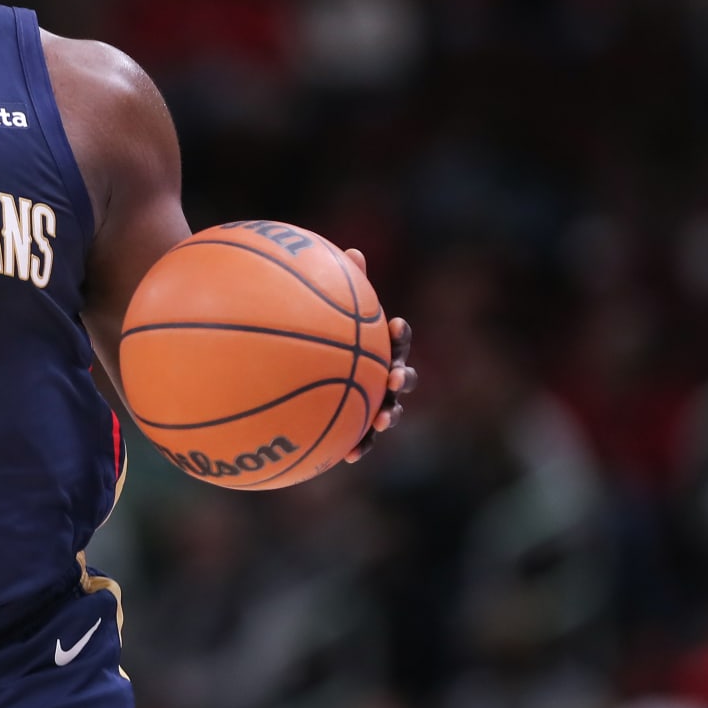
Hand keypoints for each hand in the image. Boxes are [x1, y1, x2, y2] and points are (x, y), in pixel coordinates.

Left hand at [342, 248, 414, 463]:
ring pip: (388, 412)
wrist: (305, 378)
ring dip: (388, 416)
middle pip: (402, 377)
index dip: (399, 333)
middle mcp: (382, 376)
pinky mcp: (357, 427)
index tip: (394, 324)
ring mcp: (373, 403)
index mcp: (378, 348)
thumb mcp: (331, 314)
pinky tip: (346, 456)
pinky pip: (360, 439)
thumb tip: (351, 251)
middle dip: (402, 378)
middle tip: (392, 377)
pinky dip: (358, 446)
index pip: (396, 339)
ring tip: (380, 420)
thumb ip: (341, 286)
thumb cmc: (321, 338)